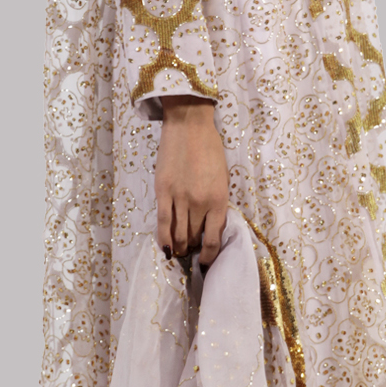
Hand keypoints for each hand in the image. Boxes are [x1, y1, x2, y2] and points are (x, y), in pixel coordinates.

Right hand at [155, 97, 228, 265]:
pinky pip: (162, 222)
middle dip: (193, 248)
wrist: (189, 126)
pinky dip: (163, 239)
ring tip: (179, 250)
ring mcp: (179, 198)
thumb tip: (210, 227)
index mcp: (219, 200)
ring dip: (178, 246)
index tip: (206, 260)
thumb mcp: (223, 179)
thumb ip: (218, 203)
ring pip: (177, 234)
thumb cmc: (210, 150)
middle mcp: (200, 203)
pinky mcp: (162, 192)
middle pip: (194, 238)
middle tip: (191, 251)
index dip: (209, 255)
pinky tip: (166, 249)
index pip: (214, 239)